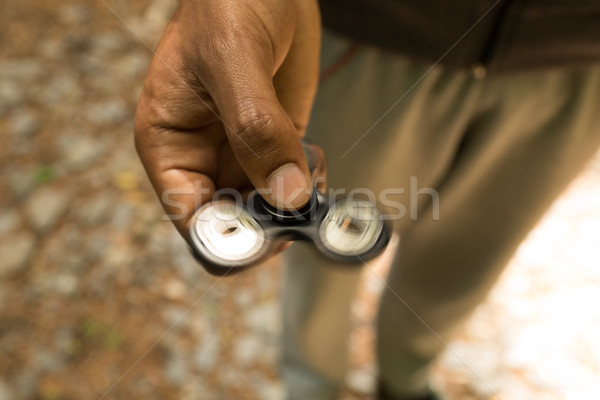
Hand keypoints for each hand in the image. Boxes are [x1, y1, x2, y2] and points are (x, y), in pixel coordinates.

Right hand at [134, 0, 320, 239]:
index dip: (229, 237)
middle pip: (233, 222)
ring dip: (294, 209)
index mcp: (171, 145)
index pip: (192, 218)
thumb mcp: (234, 59)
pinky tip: (318, 163)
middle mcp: (204, 158)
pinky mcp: (277, 143)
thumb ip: (256, 127)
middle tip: (304, 210)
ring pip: (267, 209)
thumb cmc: (227, 2)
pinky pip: (292, 184)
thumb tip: (287, 193)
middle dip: (269, 226)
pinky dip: (310, 187)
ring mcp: (243, 154)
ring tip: (313, 177)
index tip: (272, 234)